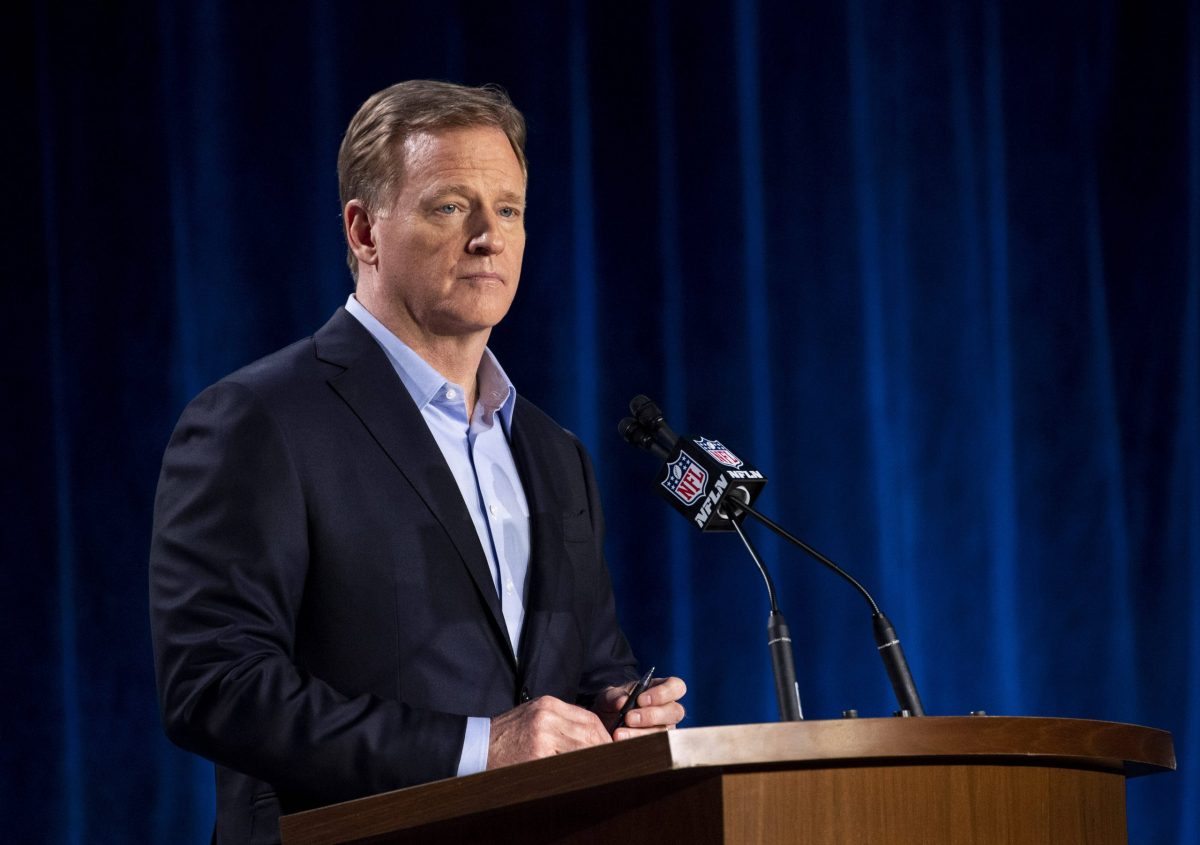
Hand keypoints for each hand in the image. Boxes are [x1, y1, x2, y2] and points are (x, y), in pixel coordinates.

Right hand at [486, 695, 611, 769]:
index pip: (589, 718)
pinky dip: (576, 769)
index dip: (603, 735)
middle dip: (603, 749)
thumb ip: (560, 720)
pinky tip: (579, 775)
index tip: (610, 747)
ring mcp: (543, 736)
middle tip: (612, 762)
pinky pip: (566, 763)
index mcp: (548, 704)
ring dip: (593, 760)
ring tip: (598, 769)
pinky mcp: (538, 755)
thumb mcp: (533, 715)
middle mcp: (548, 716)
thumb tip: (591, 734)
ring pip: (582, 748)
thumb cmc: (507, 733)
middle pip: (589, 732)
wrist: (478, 745)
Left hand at [593, 676, 686, 740]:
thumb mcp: (609, 696)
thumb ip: (615, 696)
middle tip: (629, 718)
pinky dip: (637, 745)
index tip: (641, 699)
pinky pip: (654, 747)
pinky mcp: (657, 745)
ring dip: (641, 733)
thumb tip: (622, 702)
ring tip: (619, 733)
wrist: (603, 724)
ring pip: (664, 732)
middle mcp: (668, 710)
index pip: (676, 687)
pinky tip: (621, 743)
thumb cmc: (613, 704)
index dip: (663, 693)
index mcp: (660, 690)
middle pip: (676, 712)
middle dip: (652, 715)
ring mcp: (664, 729)